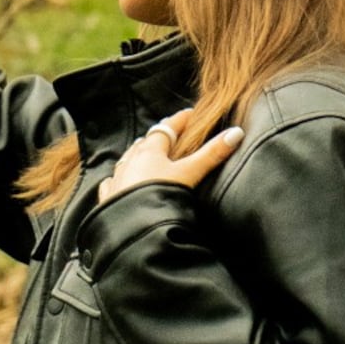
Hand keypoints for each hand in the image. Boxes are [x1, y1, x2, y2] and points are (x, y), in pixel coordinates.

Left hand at [98, 109, 244, 203]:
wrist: (133, 228)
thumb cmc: (159, 196)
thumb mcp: (190, 173)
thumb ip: (211, 154)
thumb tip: (235, 133)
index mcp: (149, 151)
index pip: (166, 128)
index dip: (179, 120)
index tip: (189, 114)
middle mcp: (130, 161)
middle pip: (146, 142)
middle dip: (160, 137)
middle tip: (172, 135)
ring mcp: (117, 179)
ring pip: (129, 160)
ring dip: (139, 155)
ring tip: (148, 154)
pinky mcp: (109, 198)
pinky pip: (113, 181)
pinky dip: (120, 177)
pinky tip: (120, 179)